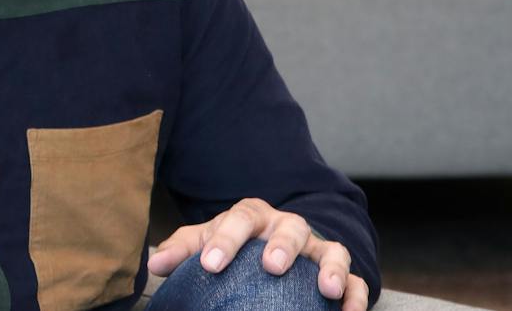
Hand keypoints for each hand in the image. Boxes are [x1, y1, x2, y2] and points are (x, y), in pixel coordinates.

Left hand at [147, 198, 369, 310]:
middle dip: (282, 245)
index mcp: (253, 216)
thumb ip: (183, 250)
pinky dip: (357, 295)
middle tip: (271, 266)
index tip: (210, 264)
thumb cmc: (236, 244)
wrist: (276, 244)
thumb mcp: (209, 241)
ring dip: (331, 268)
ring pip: (332, 250)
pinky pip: (357, 280)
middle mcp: (288, 227)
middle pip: (289, 227)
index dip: (225, 239)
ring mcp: (318, 248)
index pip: (239, 219)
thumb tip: (154, 265)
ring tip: (327, 290)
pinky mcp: (341, 271)